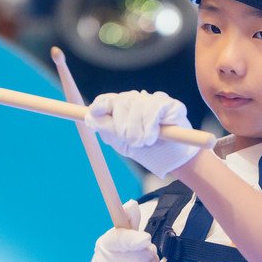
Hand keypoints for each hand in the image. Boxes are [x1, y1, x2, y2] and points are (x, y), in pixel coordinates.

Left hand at [85, 90, 199, 177]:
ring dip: (137, 128)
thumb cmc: (147, 151)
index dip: (100, 105)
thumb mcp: (122, 144)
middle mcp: (136, 101)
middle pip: (121, 101)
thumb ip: (106, 130)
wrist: (172, 160)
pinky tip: (153, 136)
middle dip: (121, 124)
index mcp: (122, 110)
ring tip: (143, 142)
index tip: (95, 111)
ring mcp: (153, 101)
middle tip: (130, 141)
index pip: (106, 100)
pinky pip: (153, 109)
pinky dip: (150, 125)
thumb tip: (89, 117)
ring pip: (137, 105)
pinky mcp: (169, 104)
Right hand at [90, 201, 161, 261]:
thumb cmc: (116, 255)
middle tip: (146, 251)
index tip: (145, 239)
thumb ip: (129, 221)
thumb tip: (132, 204)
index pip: (121, 240)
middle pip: (140, 258)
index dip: (134, 240)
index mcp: (106, 244)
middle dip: (149, 254)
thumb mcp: (120, 236)